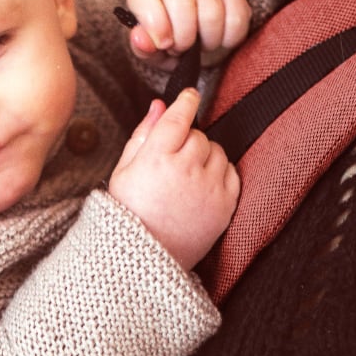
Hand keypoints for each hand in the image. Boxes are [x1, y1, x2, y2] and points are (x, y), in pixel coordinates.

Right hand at [109, 89, 239, 269]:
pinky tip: (200, 187)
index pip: (179, 117)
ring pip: (217, 151)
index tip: (189, 96)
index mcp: (155, 159)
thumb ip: (143, 134)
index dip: (186, 102)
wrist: (145, 259)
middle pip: (198, 135)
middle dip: (187, 141)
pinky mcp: (225, 205)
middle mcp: (185, 170)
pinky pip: (231, 172)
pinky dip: (219, 174)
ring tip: (185, 178)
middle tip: (172, 162)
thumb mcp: (123, 172)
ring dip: (204, 157)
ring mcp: (208, 188)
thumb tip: (160, 105)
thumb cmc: (129, 215)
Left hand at [124, 0, 251, 70]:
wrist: (194, 27)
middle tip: (182, 48)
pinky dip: (229, 38)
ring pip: (212, 13)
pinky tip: (220, 40)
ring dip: (208, 41)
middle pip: (182, 6)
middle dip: (184, 38)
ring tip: (201, 45)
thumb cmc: (168, 40)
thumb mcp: (151, 50)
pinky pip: (236, 16)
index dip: (156, 25)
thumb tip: (140, 38)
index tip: (164, 44)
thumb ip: (143, 47)